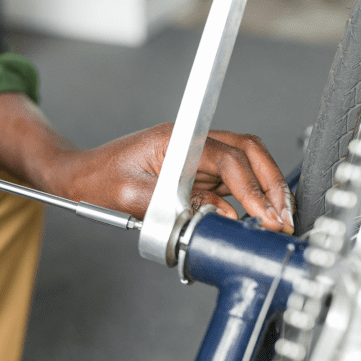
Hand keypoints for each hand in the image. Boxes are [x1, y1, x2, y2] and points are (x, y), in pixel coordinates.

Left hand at [55, 124, 294, 233]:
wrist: (79, 177)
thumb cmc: (98, 179)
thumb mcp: (131, 196)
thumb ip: (175, 207)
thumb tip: (217, 218)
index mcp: (177, 139)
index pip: (228, 157)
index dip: (251, 186)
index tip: (264, 213)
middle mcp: (191, 143)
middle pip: (248, 152)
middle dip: (270, 183)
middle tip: (281, 216)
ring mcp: (195, 157)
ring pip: (244, 166)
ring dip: (263, 192)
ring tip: (274, 221)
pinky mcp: (194, 173)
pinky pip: (229, 184)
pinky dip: (246, 200)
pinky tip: (253, 220)